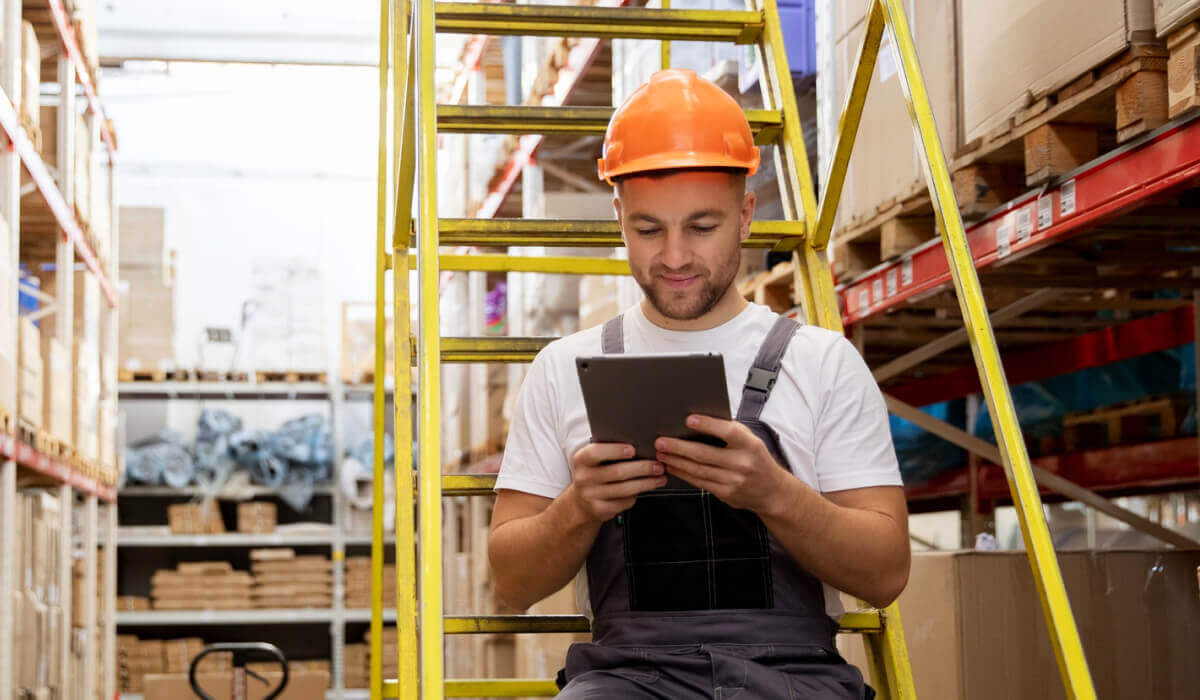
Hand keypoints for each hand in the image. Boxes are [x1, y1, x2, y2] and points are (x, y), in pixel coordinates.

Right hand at [566, 442, 666, 522]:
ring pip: (624, 489)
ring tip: (659, 478)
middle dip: (642, 468)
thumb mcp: (594, 460)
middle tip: (658, 466)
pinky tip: (645, 489)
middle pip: (617, 472)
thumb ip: (609, 451)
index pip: (596, 452)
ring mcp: (590, 495)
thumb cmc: (594, 474)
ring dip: (646, 483)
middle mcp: (584, 477)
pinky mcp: (599, 509)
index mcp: (581, 459)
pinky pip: (624, 502)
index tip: (633, 449)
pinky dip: (636, 495)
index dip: (615, 450)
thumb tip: (639, 444)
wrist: (581, 501)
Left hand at [655, 414, 790, 514]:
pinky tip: (673, 466)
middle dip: (679, 447)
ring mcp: (734, 481)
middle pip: (705, 454)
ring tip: (662, 453)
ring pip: (698, 470)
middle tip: (661, 441)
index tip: (689, 419)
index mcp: (750, 444)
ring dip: (676, 461)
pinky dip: (683, 474)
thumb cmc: (757, 460)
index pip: (728, 432)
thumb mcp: (751, 441)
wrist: (773, 491)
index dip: (708, 425)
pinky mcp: (726, 493)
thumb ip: (730, 432)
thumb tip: (699, 421)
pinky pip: (700, 482)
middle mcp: (742, 463)